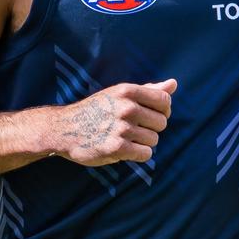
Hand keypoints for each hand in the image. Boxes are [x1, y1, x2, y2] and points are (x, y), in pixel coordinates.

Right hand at [53, 78, 176, 166]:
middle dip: (150, 128)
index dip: (162, 110)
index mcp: (127, 91)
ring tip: (124, 138)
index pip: (164, 101)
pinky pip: (145, 154)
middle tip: (131, 128)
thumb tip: (174, 84)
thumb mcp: (118, 95)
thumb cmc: (95, 110)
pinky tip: (123, 148)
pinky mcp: (117, 147)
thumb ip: (148, 90)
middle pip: (162, 123)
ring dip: (142, 142)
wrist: (64, 129)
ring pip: (154, 140)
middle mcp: (126, 107)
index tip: (149, 114)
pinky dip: (137, 154)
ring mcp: (122, 128)